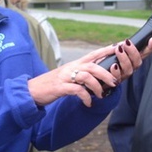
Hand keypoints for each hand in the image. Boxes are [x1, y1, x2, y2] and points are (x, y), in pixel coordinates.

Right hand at [28, 39, 145, 106]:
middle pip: (92, 66)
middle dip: (106, 74)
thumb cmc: (53, 84)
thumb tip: (100, 77)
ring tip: (101, 95)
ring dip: (97, 87)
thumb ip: (83, 74)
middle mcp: (71, 68)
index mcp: (75, 64)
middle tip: (115, 82)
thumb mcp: (69, 76)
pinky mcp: (60, 87)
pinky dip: (85, 97)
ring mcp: (65, 77)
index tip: (119, 48)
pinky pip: (76, 90)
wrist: (33, 91)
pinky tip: (89, 103)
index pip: (93, 54)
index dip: (106, 50)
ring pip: (86, 76)